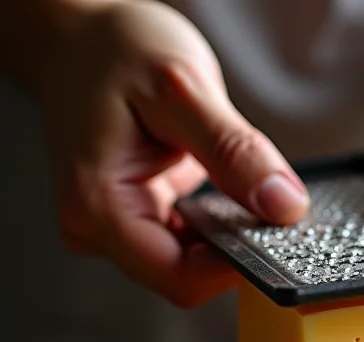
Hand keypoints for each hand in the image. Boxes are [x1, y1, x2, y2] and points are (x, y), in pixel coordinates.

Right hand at [39, 0, 308, 306]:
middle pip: (186, 278)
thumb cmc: (113, 51)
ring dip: (230, 241)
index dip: (234, 268)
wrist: (81, 40)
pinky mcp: (138, 222)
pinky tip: (232, 199)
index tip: (277, 238)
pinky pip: (190, 246)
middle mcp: (100, 230)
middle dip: (236, 253)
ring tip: (248, 195)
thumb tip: (283, 205)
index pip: (179, 277)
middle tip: (272, 210)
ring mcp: (118, 230)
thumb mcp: (182, 89)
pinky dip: (221, 230)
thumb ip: (235, 151)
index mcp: (99, 207)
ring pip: (192, 267)